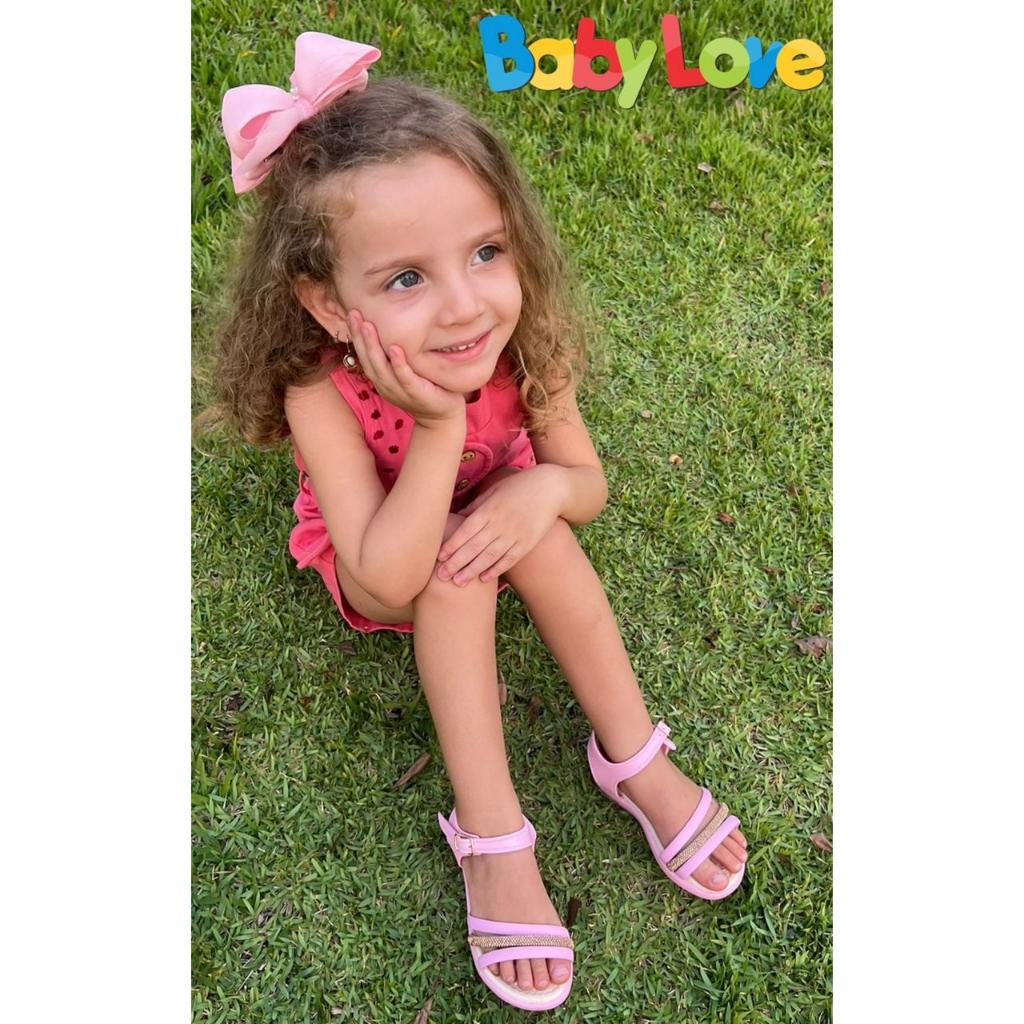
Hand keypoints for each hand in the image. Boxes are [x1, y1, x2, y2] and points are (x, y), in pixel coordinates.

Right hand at [345, 309, 465, 426]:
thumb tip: (393, 328)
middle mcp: (386, 385)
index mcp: (381, 379)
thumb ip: (396, 357)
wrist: (442, 418)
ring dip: (373, 346)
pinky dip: (399, 364)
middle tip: (353, 314)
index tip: (351, 314)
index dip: (356, 336)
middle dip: (359, 336)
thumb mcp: (406, 372)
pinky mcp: (417, 394)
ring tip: (368, 325)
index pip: (364, 355)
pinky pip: (405, 377)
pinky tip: (395, 349)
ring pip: (381, 368)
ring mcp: (400, 391)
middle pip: (367, 359)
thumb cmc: (426, 390)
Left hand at [435, 468, 561, 583]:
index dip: (452, 544)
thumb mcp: (495, 490)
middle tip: (441, 576)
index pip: (466, 530)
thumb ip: (476, 506)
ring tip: (458, 583)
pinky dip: (496, 569)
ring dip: (473, 570)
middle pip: (475, 546)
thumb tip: (456, 518)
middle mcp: (501, 523)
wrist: (552, 488)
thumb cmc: (518, 486)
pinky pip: (509, 559)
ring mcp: (515, 534)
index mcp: (490, 509)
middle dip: (457, 562)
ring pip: (490, 556)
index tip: (438, 557)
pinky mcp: (527, 542)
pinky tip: (484, 579)